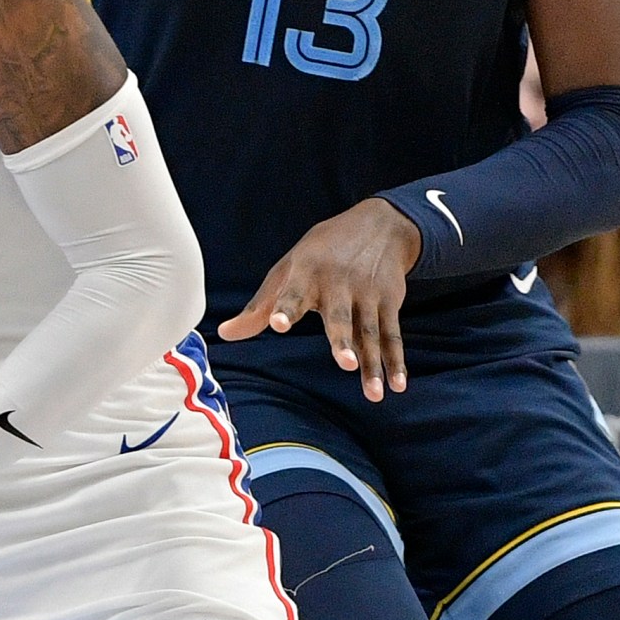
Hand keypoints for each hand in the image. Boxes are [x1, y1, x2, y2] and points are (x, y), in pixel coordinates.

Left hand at [217, 199, 419, 400]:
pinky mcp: (389, 301)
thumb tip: (223, 335)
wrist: (378, 225)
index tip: (278, 323)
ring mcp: (366, 293)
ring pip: (370, 333)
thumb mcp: (287, 270)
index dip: (285, 307)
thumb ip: (259, 307)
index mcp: (306, 272)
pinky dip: (395, 360)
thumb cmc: (321, 253)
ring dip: (373, 364)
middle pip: (340, 317)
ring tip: (374, 393)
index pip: (293, 293)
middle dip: (343, 340)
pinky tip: (396, 385)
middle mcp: (338, 283)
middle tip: (346, 363)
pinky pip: (392, 335)